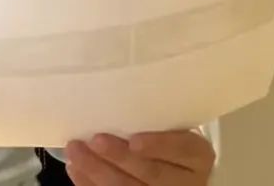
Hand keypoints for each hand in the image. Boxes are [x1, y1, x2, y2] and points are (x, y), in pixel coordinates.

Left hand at [64, 131, 214, 184]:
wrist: (172, 167)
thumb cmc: (165, 135)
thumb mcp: (170, 125)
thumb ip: (154, 119)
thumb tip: (113, 97)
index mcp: (197, 154)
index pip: (183, 150)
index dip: (159, 146)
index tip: (134, 140)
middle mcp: (186, 180)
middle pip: (152, 173)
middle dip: (120, 158)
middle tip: (94, 141)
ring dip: (98, 172)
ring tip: (76, 153)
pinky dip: (91, 184)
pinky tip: (76, 170)